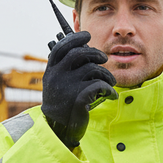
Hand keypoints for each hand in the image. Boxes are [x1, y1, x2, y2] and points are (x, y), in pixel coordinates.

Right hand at [41, 31, 117, 147]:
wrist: (58, 127)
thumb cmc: (61, 103)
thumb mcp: (57, 83)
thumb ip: (65, 68)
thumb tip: (84, 49)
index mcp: (51, 70)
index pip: (62, 47)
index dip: (75, 38)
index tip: (87, 35)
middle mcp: (57, 76)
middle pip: (79, 53)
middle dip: (95, 53)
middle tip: (104, 59)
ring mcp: (67, 87)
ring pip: (92, 69)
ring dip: (106, 74)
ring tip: (110, 81)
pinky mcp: (78, 99)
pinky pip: (99, 86)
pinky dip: (109, 89)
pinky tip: (111, 94)